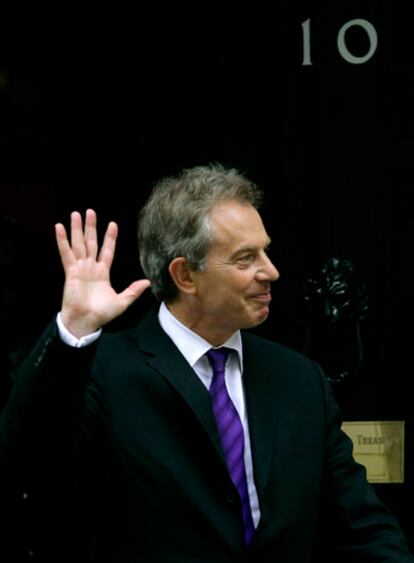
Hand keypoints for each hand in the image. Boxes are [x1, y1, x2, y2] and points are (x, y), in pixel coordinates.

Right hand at [55, 209, 149, 337]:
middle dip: (91, 227)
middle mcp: (90, 268)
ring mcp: (80, 269)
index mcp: (102, 273)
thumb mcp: (122, 302)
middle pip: (91, 242)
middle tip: (90, 211)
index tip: (112, 224)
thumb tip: (148, 282)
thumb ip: (133, 291)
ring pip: (79, 244)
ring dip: (77, 229)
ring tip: (76, 213)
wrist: (86, 322)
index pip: (107, 251)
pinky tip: (59, 227)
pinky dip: (62, 240)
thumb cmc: (101, 314)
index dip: (110, 238)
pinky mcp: (71, 272)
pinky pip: (66, 253)